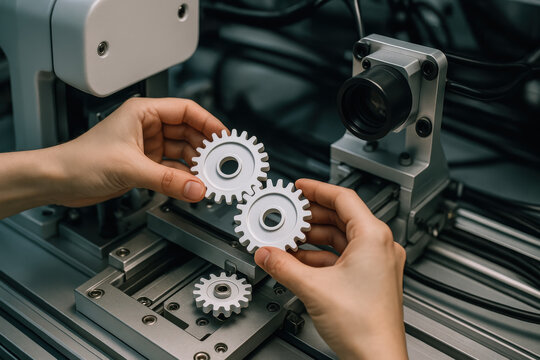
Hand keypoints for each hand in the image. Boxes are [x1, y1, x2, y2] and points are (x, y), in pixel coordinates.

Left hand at [46, 97, 226, 206]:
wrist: (58, 180)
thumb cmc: (80, 159)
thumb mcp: (130, 168)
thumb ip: (168, 180)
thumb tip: (197, 188)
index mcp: (143, 112)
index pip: (186, 110)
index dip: (208, 122)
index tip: (224, 136)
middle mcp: (147, 126)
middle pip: (188, 132)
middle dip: (204, 147)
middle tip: (220, 161)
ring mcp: (146, 146)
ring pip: (181, 151)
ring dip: (195, 164)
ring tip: (209, 175)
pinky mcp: (144, 164)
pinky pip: (172, 168)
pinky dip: (183, 176)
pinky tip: (192, 184)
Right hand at [254, 179, 407, 359]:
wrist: (377, 359)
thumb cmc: (365, 326)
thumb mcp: (313, 288)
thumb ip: (284, 266)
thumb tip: (267, 254)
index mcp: (373, 237)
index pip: (343, 198)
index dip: (317, 189)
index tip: (300, 187)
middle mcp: (379, 247)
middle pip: (340, 218)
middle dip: (310, 217)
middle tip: (289, 214)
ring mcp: (377, 264)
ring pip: (340, 239)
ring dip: (313, 238)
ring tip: (289, 239)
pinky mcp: (370, 279)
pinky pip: (342, 257)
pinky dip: (320, 256)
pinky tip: (299, 261)